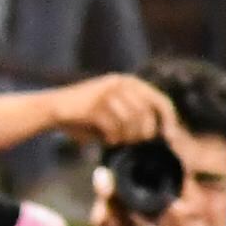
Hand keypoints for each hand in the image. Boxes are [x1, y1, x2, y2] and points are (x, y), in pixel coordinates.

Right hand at [52, 71, 178, 148]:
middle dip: (144, 133)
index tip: (171, 138)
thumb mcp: (116, 112)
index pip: (161, 101)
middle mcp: (122, 83)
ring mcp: (108, 92)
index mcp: (131, 82)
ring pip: (132, 122)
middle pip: (148, 114)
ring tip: (117, 140)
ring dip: (126, 137)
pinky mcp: (95, 105)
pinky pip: (114, 127)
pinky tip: (106, 139)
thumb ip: (136, 117)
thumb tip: (163, 135)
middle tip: (132, 142)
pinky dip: (112, 138)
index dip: (169, 121)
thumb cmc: (88, 116)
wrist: (53, 108)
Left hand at [90, 172, 190, 225]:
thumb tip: (172, 196)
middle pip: (106, 215)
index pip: (124, 212)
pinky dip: (101, 218)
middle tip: (102, 175)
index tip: (107, 175)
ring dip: (100, 204)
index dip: (113, 193)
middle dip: (103, 194)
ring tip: (104, 187)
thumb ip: (177, 219)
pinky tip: (105, 207)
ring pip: (99, 224)